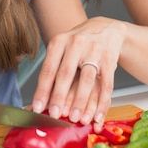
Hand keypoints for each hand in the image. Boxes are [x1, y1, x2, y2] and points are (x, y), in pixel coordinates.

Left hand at [32, 17, 123, 132]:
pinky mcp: (109, 59)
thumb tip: (40, 101)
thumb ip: (53, 71)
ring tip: (76, 119)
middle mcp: (76, 44)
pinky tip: (97, 116)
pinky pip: (106, 84)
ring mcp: (94, 51)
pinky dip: (102, 103)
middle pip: (66, 73)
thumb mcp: (62, 48)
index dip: (42, 90)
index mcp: (60, 41)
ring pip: (87, 80)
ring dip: (80, 101)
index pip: (48, 69)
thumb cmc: (78, 44)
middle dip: (59, 97)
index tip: (38, 108)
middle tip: (55, 115)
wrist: (105, 28)